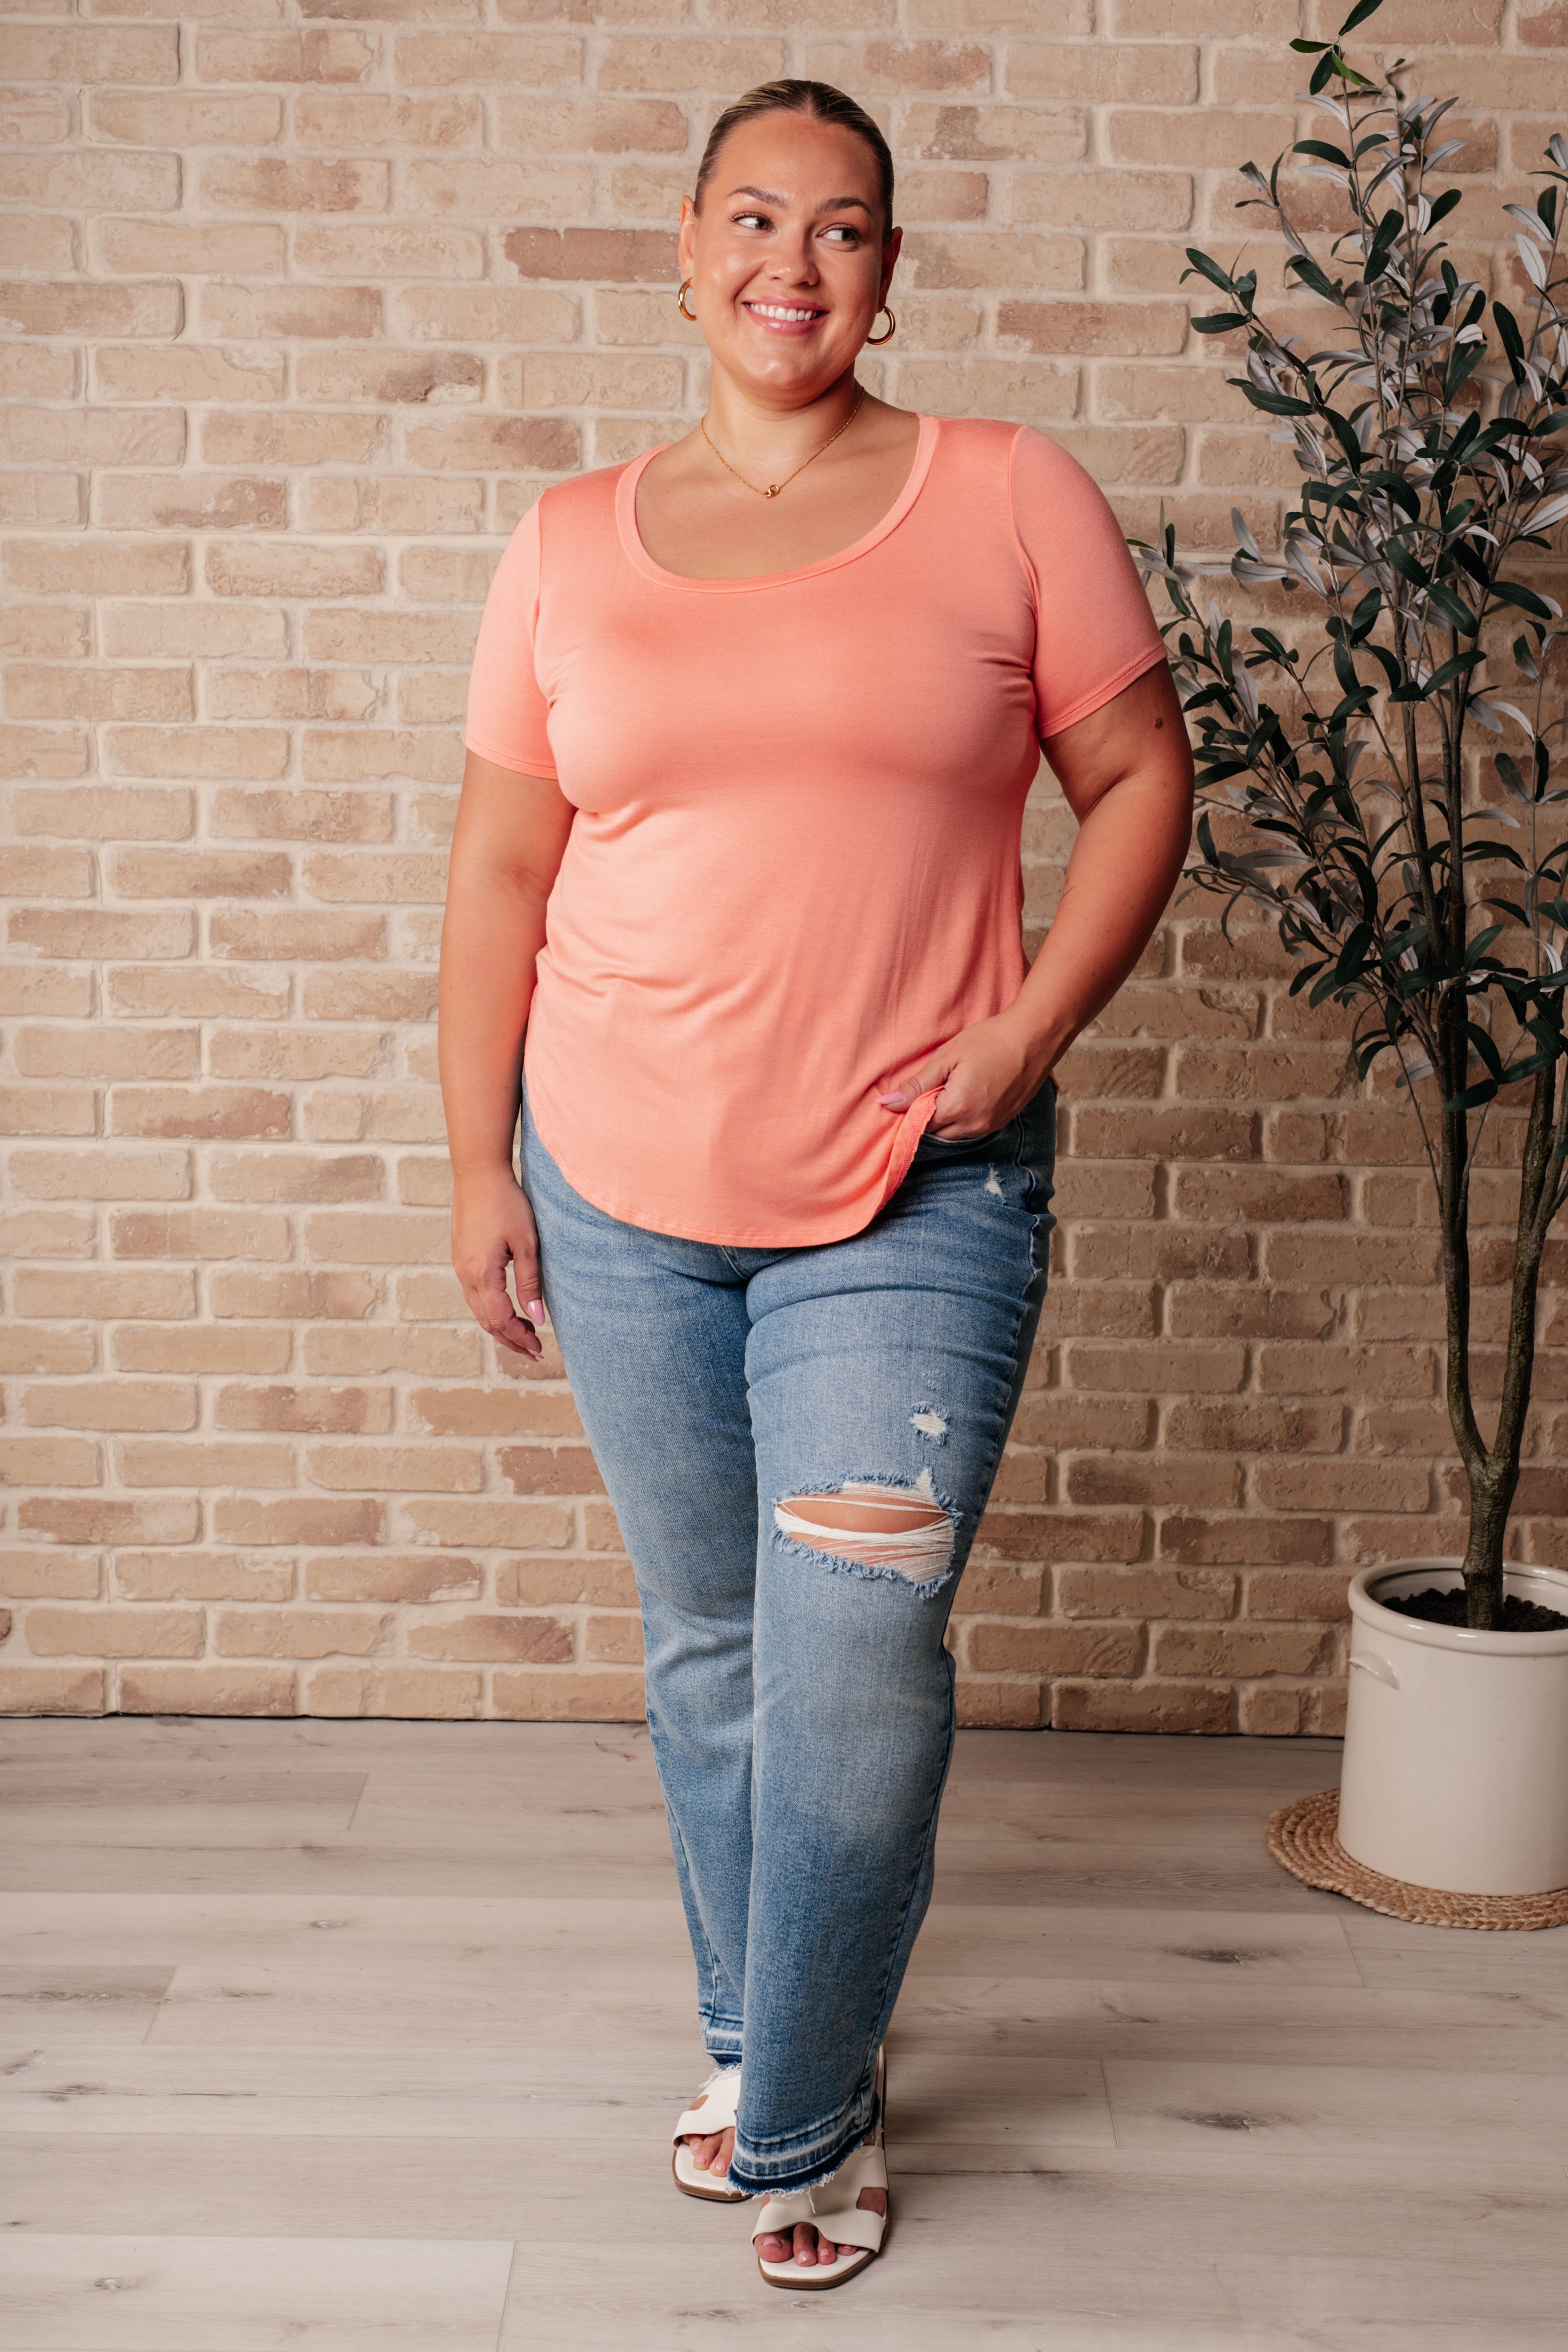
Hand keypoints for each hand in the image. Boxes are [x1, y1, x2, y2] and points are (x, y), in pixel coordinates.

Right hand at [451, 1166, 544, 1359]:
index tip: (539, 1348)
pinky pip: (474, 1295)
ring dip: (500, 1326)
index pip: (500, 1319)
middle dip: (510, 1340)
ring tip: (524, 1336)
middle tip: (534, 1352)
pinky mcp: (461, 1258)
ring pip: (479, 1310)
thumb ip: (530, 1283)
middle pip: (486, 1321)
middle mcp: (466, 1275)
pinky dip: (491, 1309)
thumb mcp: (527, 1243)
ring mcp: (460, 1267)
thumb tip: (537, 1318)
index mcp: (482, 1274)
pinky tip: (506, 1310)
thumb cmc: (506, 1204)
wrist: (478, 1174)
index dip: (520, 1337)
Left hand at [877, 1011, 1051, 1141]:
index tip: (914, 1093)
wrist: (1035, 1037)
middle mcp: (974, 1125)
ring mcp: (991, 1125)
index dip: (911, 1110)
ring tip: (954, 1086)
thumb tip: (886, 1105)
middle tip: (935, 1085)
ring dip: (947, 1117)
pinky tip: (971, 1091)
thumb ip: (916, 1085)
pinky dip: (965, 1116)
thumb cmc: (990, 1040)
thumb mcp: (947, 1057)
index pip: (919, 1124)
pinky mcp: (1003, 1121)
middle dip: (929, 1115)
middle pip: (936, 1132)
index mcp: (956, 1108)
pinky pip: (974, 1128)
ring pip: (955, 1132)